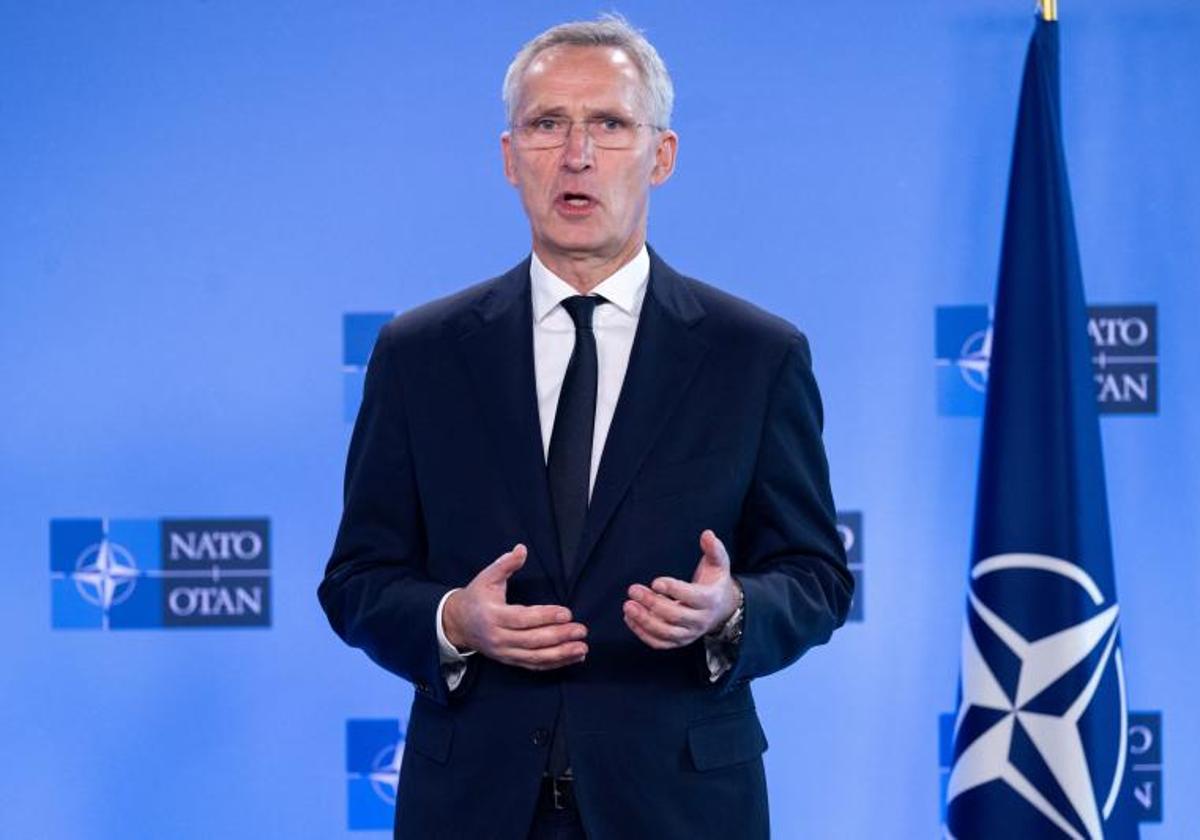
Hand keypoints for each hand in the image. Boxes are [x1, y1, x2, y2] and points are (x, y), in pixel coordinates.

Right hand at [442, 544, 587, 670]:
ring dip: (560, 654)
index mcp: (493, 615)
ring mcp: (503, 652)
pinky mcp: (509, 660)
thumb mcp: (486, 577)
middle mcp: (498, 637)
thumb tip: (522, 549)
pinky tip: (573, 657)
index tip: (567, 613)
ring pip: (535, 657)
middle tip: (581, 630)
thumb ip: (505, 564)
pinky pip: (533, 665)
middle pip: (532, 640)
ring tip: (582, 647)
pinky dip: (554, 663)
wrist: (458, 623)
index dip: (545, 616)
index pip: (522, 619)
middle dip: (559, 636)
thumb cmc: (477, 597)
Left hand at [623, 530, 740, 649]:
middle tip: (633, 590)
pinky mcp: (679, 642)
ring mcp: (690, 634)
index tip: (655, 581)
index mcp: (710, 600)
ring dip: (644, 621)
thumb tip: (707, 534)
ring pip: (666, 632)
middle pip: (675, 616)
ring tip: (627, 606)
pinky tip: (629, 618)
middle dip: (652, 603)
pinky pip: (659, 643)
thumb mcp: (718, 563)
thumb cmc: (714, 581)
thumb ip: (713, 548)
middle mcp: (701, 620)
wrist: (722, 609)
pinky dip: (643, 633)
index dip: (673, 590)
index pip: (692, 597)